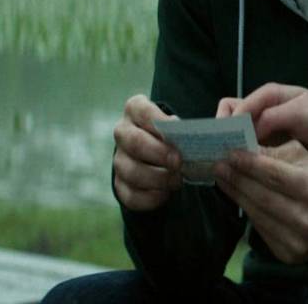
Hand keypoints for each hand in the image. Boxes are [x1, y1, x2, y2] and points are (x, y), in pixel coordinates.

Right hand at [112, 94, 181, 210]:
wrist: (162, 155)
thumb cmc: (176, 133)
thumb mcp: (179, 123)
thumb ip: (184, 126)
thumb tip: (188, 132)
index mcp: (135, 110)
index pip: (142, 111)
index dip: (159, 120)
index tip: (177, 129)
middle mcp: (123, 132)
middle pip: (135, 142)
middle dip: (159, 153)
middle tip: (179, 161)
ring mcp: (119, 159)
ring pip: (131, 171)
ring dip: (157, 178)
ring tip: (178, 180)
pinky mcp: (120, 184)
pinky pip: (130, 195)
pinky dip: (149, 198)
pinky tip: (166, 194)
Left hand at [215, 140, 307, 264]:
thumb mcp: (302, 159)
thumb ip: (275, 152)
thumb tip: (244, 148)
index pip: (275, 175)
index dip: (250, 164)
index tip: (231, 154)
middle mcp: (307, 216)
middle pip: (262, 196)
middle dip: (237, 179)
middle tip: (219, 166)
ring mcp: (297, 238)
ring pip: (257, 213)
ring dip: (235, 194)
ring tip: (221, 178)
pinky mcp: (287, 253)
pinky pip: (258, 229)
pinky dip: (243, 210)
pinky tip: (235, 196)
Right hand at [231, 83, 307, 163]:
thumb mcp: (299, 112)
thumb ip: (272, 117)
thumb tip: (248, 130)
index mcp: (269, 94)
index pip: (237, 104)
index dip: (229, 122)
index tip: (227, 140)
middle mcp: (262, 109)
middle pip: (232, 117)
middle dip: (226, 132)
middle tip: (224, 151)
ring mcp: (264, 127)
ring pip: (238, 132)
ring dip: (233, 144)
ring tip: (230, 160)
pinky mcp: (268, 143)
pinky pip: (248, 146)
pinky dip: (243, 153)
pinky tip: (242, 165)